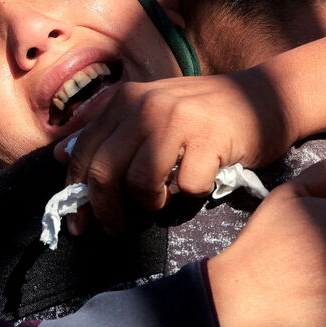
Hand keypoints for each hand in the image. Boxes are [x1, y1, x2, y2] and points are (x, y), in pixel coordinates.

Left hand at [54, 69, 294, 235]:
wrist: (265, 96)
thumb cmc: (205, 112)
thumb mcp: (153, 112)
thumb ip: (109, 132)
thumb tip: (60, 156)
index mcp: (126, 99)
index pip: (84, 155)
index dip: (76, 196)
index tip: (81, 225)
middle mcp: (147, 104)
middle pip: (104, 173)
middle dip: (107, 212)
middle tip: (119, 229)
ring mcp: (179, 119)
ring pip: (140, 183)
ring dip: (149, 205)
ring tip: (162, 202)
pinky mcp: (210, 137)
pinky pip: (185, 188)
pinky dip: (188, 198)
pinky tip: (197, 186)